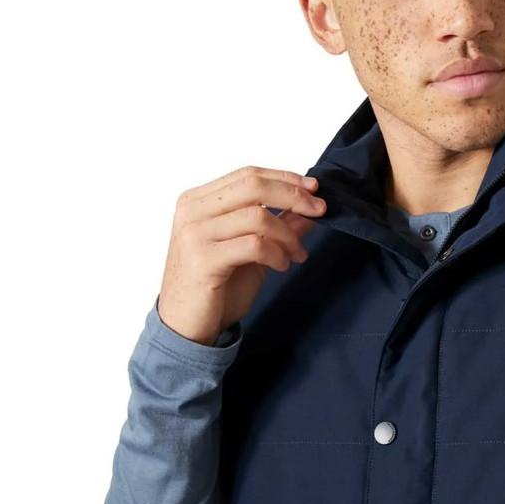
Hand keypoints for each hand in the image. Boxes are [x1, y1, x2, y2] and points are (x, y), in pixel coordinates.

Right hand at [157, 166, 326, 344]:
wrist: (185, 329)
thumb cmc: (215, 289)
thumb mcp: (252, 252)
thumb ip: (277, 226)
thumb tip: (310, 210)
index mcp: (198, 201)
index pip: (248, 175)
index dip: (285, 178)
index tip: (314, 188)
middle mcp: (192, 211)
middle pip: (253, 186)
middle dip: (293, 195)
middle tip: (319, 210)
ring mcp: (194, 234)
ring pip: (258, 216)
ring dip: (288, 234)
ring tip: (297, 253)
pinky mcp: (203, 259)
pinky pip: (254, 245)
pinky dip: (277, 253)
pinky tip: (281, 265)